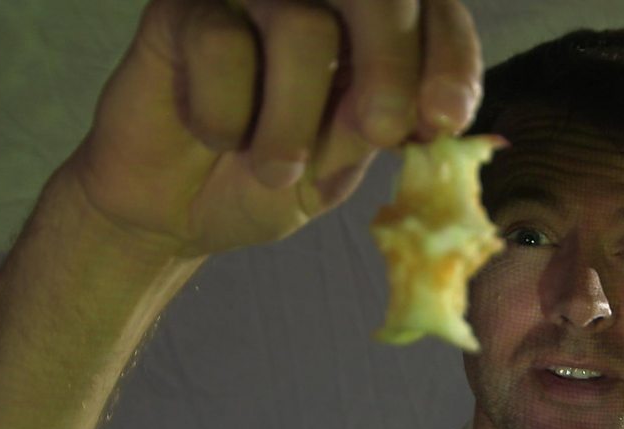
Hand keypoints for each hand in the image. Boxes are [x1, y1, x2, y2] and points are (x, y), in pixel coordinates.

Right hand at [65, 0, 481, 257]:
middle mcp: (318, 2)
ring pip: (301, 24)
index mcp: (373, 37)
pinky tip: (211, 132)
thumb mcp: (334, 173)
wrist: (173, 212)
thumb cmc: (262, 185)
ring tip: (272, 170)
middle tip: (382, 132)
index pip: (433, 14)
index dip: (451, 58)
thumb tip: (415, 112)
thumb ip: (370, 133)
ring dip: (291, 121)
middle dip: (390, 66)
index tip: (444, 120)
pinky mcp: (185, 8)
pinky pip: (220, 43)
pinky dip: (223, 110)